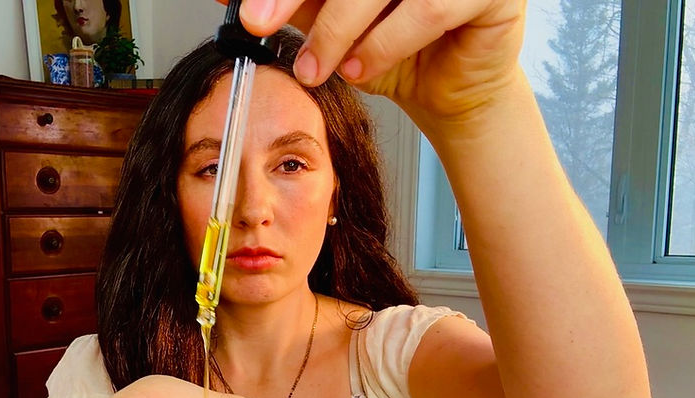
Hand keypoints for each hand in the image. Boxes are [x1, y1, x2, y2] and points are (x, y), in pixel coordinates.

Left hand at [234, 0, 525, 128]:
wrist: (450, 92)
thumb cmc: (395, 48)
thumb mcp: (333, 20)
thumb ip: (294, 0)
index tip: (244, 1)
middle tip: (258, 19)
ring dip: (337, 27)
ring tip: (314, 67)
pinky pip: (427, 9)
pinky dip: (383, 44)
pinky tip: (358, 70)